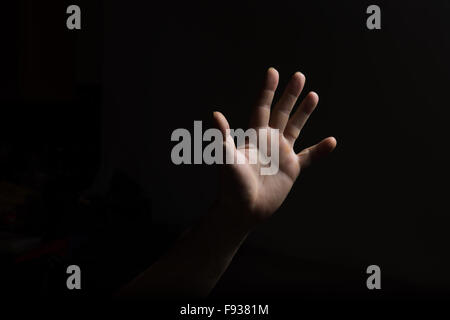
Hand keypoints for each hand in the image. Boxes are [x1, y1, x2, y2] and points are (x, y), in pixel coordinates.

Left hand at [213, 68, 335, 224]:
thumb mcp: (227, 159)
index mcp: (254, 136)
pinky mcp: (291, 170)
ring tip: (314, 95)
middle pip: (281, 112)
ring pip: (296, 128)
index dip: (268, 91)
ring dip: (304, 113)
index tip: (273, 72)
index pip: (262, 107)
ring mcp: (281, 154)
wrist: (243, 210)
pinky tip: (332, 141)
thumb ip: (223, 137)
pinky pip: (309, 157)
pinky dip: (320, 150)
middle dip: (290, 95)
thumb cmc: (231, 185)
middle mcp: (269, 141)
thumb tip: (215, 114)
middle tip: (299, 76)